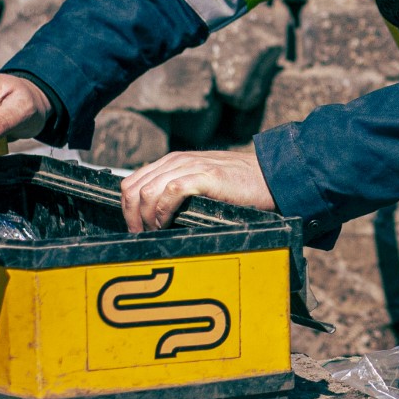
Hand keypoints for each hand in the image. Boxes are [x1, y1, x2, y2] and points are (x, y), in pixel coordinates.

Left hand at [120, 149, 273, 232]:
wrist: (271, 177)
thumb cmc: (240, 186)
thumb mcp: (201, 183)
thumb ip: (179, 191)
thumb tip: (155, 217)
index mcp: (173, 162)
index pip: (132, 182)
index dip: (127, 210)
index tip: (135, 230)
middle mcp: (177, 161)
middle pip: (134, 188)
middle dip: (132, 217)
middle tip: (141, 237)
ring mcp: (191, 167)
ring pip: (148, 191)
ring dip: (146, 218)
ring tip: (155, 233)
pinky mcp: (205, 176)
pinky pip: (171, 193)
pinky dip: (163, 212)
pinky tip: (168, 224)